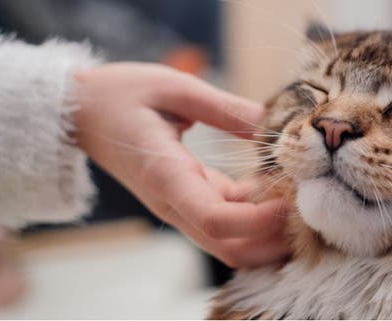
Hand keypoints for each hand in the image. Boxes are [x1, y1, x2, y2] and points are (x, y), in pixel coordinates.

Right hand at [72, 63, 288, 267]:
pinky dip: (258, 217)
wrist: (79, 112)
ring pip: (232, 243)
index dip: (259, 219)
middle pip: (230, 247)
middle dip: (275, 238)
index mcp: (166, 177)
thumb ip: (225, 108)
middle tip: (311, 206)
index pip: (216, 220)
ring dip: (270, 233)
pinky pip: (229, 224)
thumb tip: (273, 122)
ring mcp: (181, 208)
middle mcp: (174, 204)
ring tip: (303, 201)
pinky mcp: (189, 202)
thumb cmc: (120, 95)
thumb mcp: (174, 88)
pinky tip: (282, 191)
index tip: (292, 200)